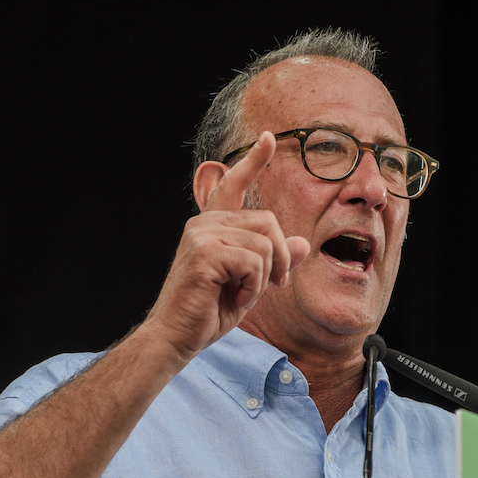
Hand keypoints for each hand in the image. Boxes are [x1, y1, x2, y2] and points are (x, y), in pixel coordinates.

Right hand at [141, 132, 310, 362]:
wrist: (176, 338)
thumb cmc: (207, 313)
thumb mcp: (250, 284)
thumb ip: (272, 261)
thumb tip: (302, 243)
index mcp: (212, 227)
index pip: (234, 186)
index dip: (253, 162)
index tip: (267, 139)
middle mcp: (204, 224)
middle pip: (268, 222)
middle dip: (280, 258)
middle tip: (274, 285)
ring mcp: (202, 235)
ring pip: (264, 244)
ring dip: (264, 278)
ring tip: (244, 295)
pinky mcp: (205, 252)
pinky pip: (254, 261)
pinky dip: (254, 286)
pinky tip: (236, 299)